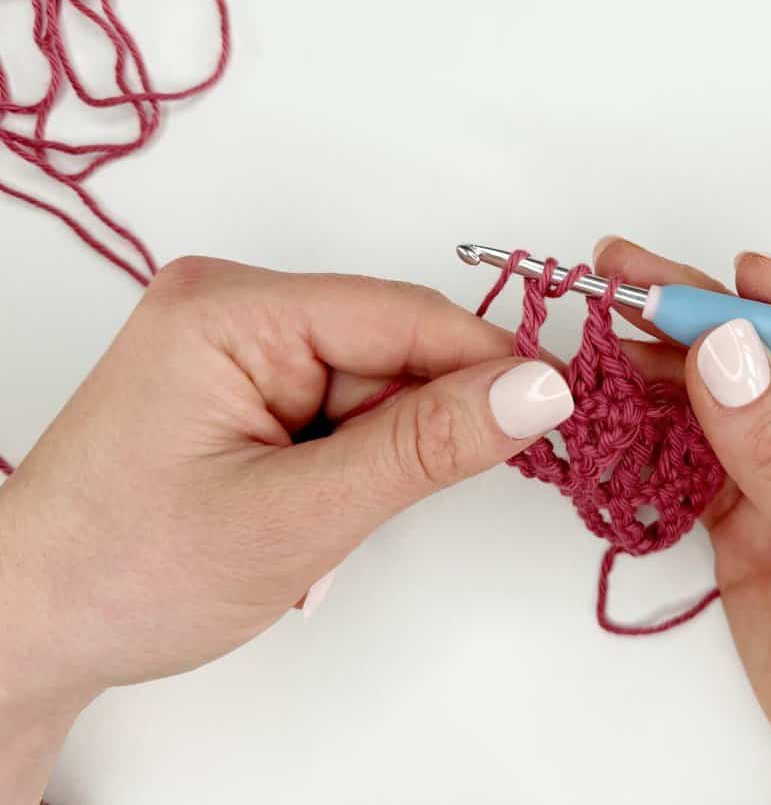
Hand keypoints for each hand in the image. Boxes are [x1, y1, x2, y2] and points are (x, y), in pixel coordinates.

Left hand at [0, 257, 573, 803]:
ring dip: (371, 464)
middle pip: (392, 351)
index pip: (405, 314)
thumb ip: (426, 447)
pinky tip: (301, 514)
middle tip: (368, 514)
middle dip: (406, 437)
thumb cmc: (125, 574)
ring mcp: (236, 345)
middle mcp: (234, 307)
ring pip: (373, 389)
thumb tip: (537, 390)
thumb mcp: (298, 515)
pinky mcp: (243, 383)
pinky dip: (344, 468)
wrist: (33, 629)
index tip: (551, 417)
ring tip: (312, 529)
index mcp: (231, 309)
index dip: (487, 367)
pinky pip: (339, 410)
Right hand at [594, 239, 770, 804]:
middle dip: (717, 305)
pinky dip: (648, 418)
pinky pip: (692, 444)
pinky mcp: (747, 511)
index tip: (754, 289)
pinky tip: (609, 393)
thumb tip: (724, 351)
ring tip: (598, 317)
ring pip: (732, 383)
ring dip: (667, 351)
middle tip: (630, 277)